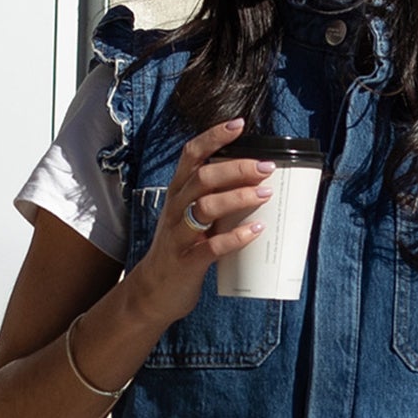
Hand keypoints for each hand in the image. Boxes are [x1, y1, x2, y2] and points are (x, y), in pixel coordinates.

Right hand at [127, 121, 275, 328]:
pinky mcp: (186, 262)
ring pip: (205, 207)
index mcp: (178, 193)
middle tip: (266, 169)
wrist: (152, 293)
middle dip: (236, 168)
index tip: (239, 124)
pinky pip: (211, 247)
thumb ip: (214, 199)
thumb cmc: (180, 250)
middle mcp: (175, 209)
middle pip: (203, 178)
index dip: (214, 137)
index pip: (191, 155)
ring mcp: (178, 236)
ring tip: (265, 195)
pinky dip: (236, 237)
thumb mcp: (189, 217)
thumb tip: (257, 182)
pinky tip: (255, 231)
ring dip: (238, 198)